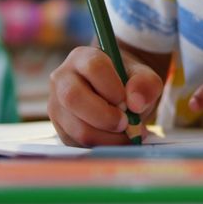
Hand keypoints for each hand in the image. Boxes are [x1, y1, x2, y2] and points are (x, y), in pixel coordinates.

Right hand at [48, 46, 163, 146]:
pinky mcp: (60, 129)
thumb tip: (135, 103)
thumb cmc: (128, 83)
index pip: (93, 67)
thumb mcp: (144, 78)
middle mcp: (62, 79)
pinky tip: (116, 139)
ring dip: (108, 137)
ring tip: (128, 134)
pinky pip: (79, 143)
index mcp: (82, 58)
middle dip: (105, 117)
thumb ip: (146, 84)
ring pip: (77, 127)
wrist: (118, 96)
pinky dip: (103, 145)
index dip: (112, 87)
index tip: (127, 101)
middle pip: (73, 97)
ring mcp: (57, 105)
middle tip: (127, 123)